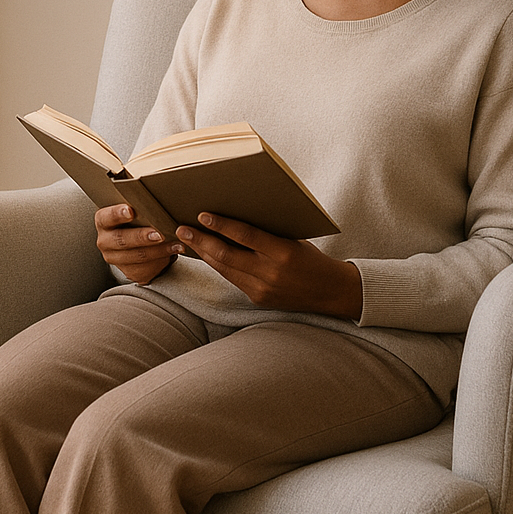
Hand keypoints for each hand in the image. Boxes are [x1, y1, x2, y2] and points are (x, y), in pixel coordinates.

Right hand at [95, 204, 181, 284]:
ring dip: (159, 250)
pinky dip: (163, 260)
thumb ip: (139, 205)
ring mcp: (116, 259)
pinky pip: (146, 269)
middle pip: (122, 240)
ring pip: (138, 256)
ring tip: (176, 244)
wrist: (138, 240)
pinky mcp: (130, 272)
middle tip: (160, 234)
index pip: (107, 217)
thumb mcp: (135, 209)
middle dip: (142, 237)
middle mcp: (105, 241)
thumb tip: (157, 196)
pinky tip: (173, 252)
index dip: (118, 214)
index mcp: (103, 221)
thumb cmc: (138, 218)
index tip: (130, 211)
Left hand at [176, 213, 362, 319]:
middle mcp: (271, 273)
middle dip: (201, 241)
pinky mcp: (258, 299)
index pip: (246, 236)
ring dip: (204, 253)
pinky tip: (206, 255)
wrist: (330, 292)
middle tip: (182, 228)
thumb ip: (267, 234)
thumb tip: (234, 219)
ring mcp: (262, 289)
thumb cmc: (312, 258)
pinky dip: (218, 265)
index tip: (202, 214)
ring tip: (187, 239)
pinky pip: (232, 279)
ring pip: (224, 269)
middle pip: (227, 255)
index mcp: (283, 253)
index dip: (222, 225)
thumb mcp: (294, 240)